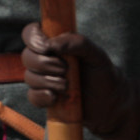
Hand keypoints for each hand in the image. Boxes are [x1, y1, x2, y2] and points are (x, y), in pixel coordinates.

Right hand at [19, 23, 139, 139]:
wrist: (112, 105)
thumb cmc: (105, 76)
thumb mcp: (96, 55)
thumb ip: (77, 42)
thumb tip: (51, 44)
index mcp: (56, 45)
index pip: (31, 33)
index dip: (33, 38)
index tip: (47, 48)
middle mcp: (46, 60)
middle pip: (26, 56)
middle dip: (44, 64)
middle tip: (66, 70)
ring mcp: (44, 80)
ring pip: (29, 77)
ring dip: (48, 82)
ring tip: (67, 87)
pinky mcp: (44, 98)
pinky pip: (32, 96)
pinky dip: (42, 97)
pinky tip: (56, 98)